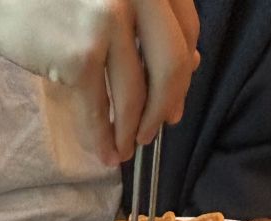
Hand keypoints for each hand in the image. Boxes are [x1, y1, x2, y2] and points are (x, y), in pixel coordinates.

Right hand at [0, 0, 198, 165]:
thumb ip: (150, 18)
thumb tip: (190, 64)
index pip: (187, 30)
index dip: (184, 72)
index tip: (174, 101)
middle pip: (171, 65)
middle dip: (164, 108)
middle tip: (154, 131)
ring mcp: (109, 21)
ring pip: (137, 94)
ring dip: (133, 130)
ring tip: (126, 148)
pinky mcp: (81, 55)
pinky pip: (100, 109)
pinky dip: (103, 138)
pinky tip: (104, 153)